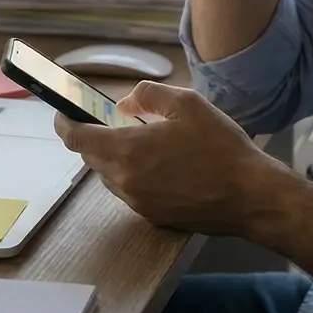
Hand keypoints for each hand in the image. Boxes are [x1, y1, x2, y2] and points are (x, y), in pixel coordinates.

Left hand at [52, 81, 286, 235]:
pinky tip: (159, 164)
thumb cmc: (220, 147)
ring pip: (110, 176)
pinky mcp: (153, 216)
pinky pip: (129, 190)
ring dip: (114, 158)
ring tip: (140, 141)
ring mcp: (138, 202)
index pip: (77, 139)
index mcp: (127, 151)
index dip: (64, 124)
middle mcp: (125, 181)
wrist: (250, 196)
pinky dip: (132, 174)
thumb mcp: (186, 104)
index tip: (62, 114)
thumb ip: (147, 97)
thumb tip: (124, 105)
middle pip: (91, 158)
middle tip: (109, 121)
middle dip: (94, 138)